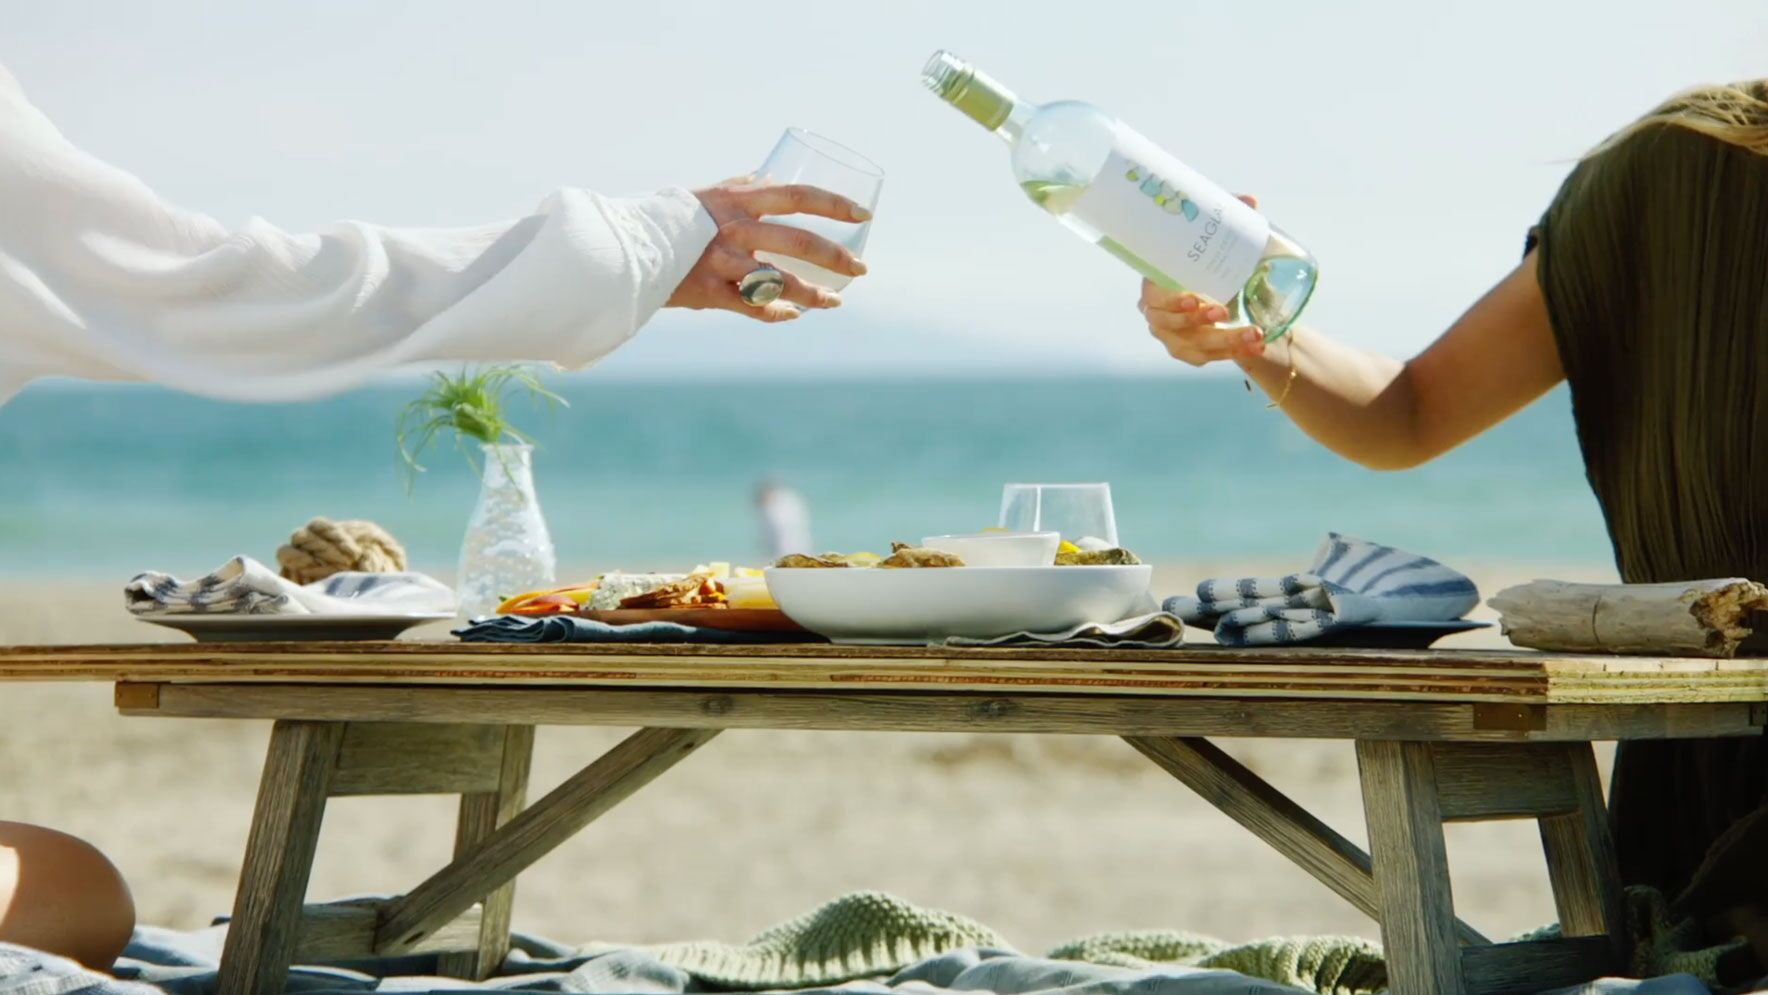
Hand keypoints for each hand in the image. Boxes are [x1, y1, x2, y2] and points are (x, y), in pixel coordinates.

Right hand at [668, 176, 871, 322]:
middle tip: (861, 269)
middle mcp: (734, 229)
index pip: (798, 195)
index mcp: (738, 199)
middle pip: (800, 242)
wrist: (627, 248)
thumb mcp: (709, 194)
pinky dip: (777, 313)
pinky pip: (755, 309)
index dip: (835, 204)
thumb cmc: (673, 218)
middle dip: (837, 258)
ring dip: (814, 295)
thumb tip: (769, 176)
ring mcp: (724, 263)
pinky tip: (793, 314)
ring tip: (834, 302)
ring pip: (782, 283)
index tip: (863, 215)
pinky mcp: (710, 294)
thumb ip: (741, 188)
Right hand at [1139, 194, 1264, 364]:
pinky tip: (1255, 348)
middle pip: (1169, 323)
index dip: (1169, 301)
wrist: (1221, 295)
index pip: (1153, 296)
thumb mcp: (1217, 243)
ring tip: (1254, 334)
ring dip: (1225, 341)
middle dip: (1198, 321)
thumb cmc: (1209, 265)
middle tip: (1225, 312)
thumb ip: (1229, 222)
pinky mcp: (1188, 352)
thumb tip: (1250, 201)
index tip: (1193, 298)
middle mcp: (1157, 313)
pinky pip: (1207, 357)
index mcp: (1156, 284)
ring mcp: (1170, 336)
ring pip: (1193, 345)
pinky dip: (1233, 354)